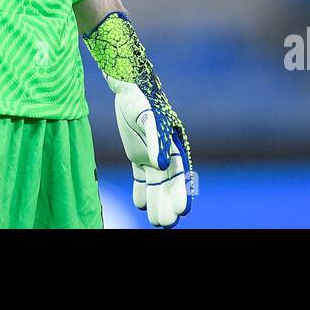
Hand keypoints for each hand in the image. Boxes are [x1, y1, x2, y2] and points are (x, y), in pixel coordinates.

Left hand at [83, 12, 193, 227]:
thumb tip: (159, 165)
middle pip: (169, 182)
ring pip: (155, 183)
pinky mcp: (137, 154)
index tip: (182, 210)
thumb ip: (154, 140)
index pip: (179, 172)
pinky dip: (140, 190)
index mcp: (172, 142)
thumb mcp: (147, 117)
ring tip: (157, 222)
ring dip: (156, 200)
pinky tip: (139, 205)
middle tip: (168, 223)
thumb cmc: (140, 99)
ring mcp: (151, 153)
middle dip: (169, 202)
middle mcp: (164, 151)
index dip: (181, 191)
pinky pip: (141, 177)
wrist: (126, 87)